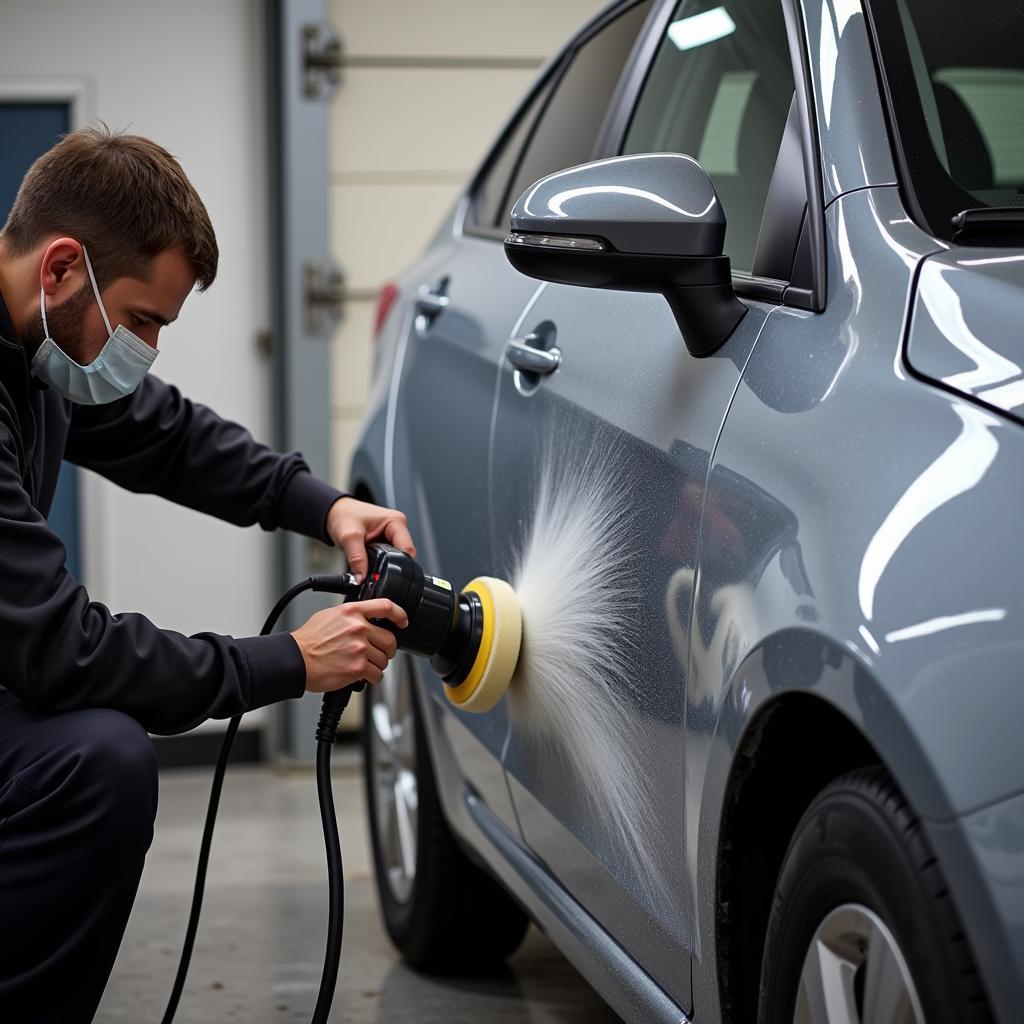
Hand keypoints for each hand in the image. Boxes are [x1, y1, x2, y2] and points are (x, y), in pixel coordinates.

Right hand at [291, 599, 408, 691]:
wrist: (296, 659)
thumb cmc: (308, 640)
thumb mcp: (329, 616)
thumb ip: (350, 616)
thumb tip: (364, 619)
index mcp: (352, 612)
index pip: (386, 607)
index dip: (399, 614)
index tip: (402, 621)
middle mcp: (358, 628)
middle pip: (390, 640)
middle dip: (387, 649)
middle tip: (378, 653)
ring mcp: (359, 648)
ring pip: (384, 659)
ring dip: (377, 665)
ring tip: (363, 664)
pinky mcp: (357, 667)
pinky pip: (377, 674)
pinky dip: (371, 677)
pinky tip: (361, 674)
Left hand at [326, 496, 416, 581]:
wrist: (334, 513)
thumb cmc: (343, 515)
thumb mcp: (349, 537)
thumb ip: (356, 558)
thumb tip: (361, 578)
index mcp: (395, 521)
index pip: (407, 549)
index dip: (398, 564)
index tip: (384, 572)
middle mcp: (397, 528)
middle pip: (403, 555)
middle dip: (390, 565)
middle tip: (373, 567)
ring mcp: (392, 535)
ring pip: (395, 558)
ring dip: (384, 564)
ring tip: (369, 561)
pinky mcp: (386, 542)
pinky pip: (388, 557)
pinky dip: (380, 562)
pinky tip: (370, 560)